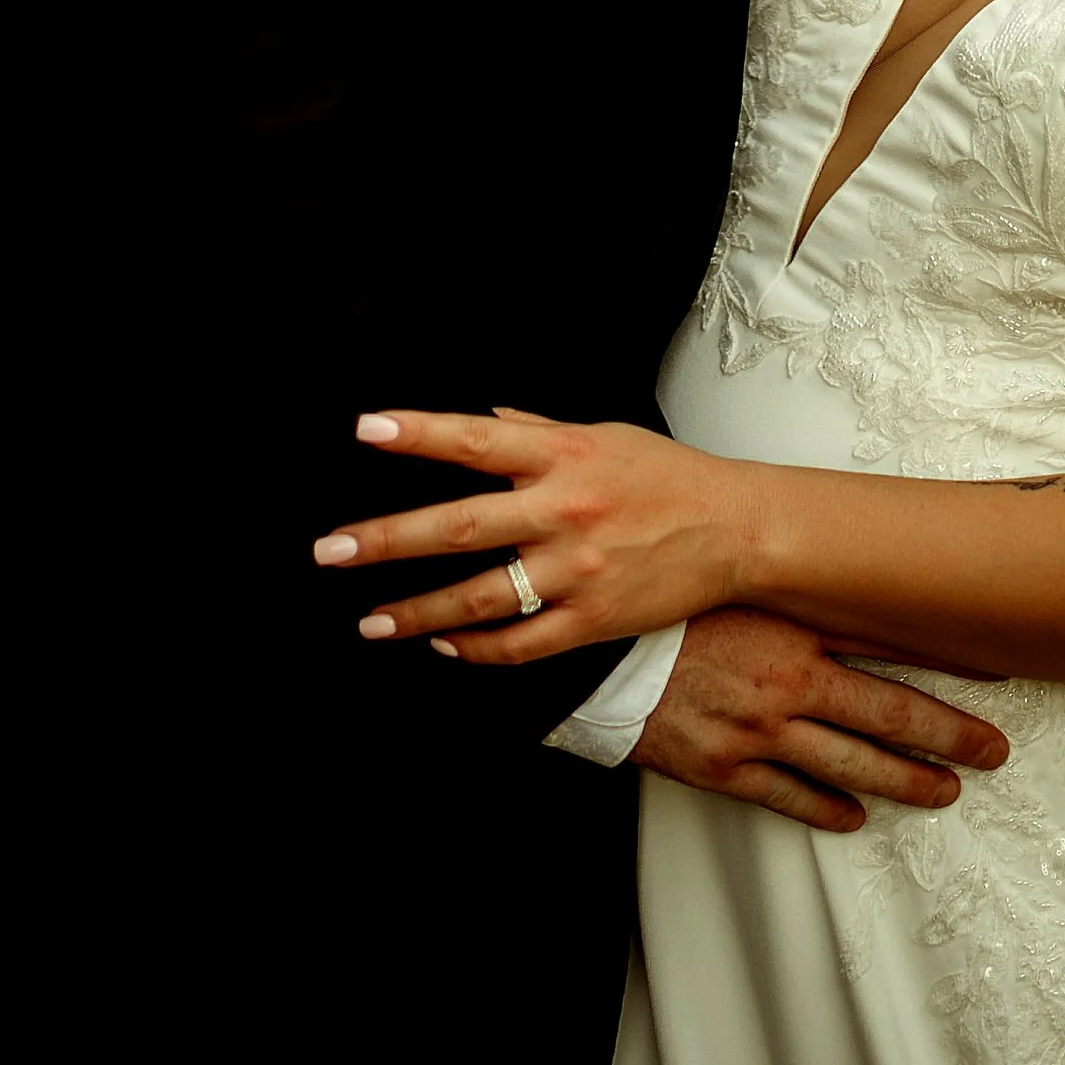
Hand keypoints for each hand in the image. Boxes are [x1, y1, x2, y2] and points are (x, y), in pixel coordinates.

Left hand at [314, 407, 753, 660]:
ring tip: (370, 621)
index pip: (476, 438)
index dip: (419, 433)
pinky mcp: (593, 618)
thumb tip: (484, 415)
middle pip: (461, 525)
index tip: (365, 428)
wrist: (735, 529)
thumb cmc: (667, 475)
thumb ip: (539, 429)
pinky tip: (441, 646)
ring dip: (417, 610)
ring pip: (480, 597)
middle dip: (389, 538)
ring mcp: (577, 569)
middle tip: (329, 550)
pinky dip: (476, 649)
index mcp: (563, 455)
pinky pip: (521, 644)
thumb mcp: (603, 433)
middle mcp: (564, 508)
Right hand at [631, 607, 1008, 836]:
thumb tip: (851, 573)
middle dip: (950, 736)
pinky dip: (827, 808)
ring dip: (906, 780)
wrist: (591, 651)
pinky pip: (788, 798)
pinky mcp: (722, 768)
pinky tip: (855, 815)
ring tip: (945, 789)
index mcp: (793, 630)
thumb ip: (795, 584)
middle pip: (888, 717)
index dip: (946, 662)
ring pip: (851, 766)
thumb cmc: (664, 604)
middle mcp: (785, 685)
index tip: (996, 670)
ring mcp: (756, 733)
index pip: (891, 646)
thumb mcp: (737, 579)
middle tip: (994, 751)